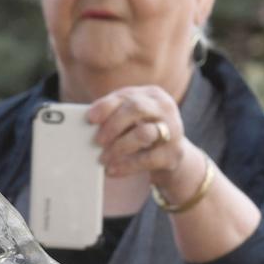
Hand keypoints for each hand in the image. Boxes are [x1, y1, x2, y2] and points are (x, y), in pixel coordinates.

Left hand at [85, 86, 199, 194]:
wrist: (169, 152)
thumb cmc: (141, 129)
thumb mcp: (130, 117)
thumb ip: (113, 114)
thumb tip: (88, 122)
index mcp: (151, 94)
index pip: (126, 95)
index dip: (106, 106)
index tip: (90, 119)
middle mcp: (164, 108)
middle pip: (136, 109)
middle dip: (113, 125)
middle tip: (97, 141)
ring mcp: (173, 130)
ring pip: (143, 134)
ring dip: (118, 147)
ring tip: (103, 158)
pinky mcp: (174, 153)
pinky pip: (147, 159)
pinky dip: (127, 166)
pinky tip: (112, 170)